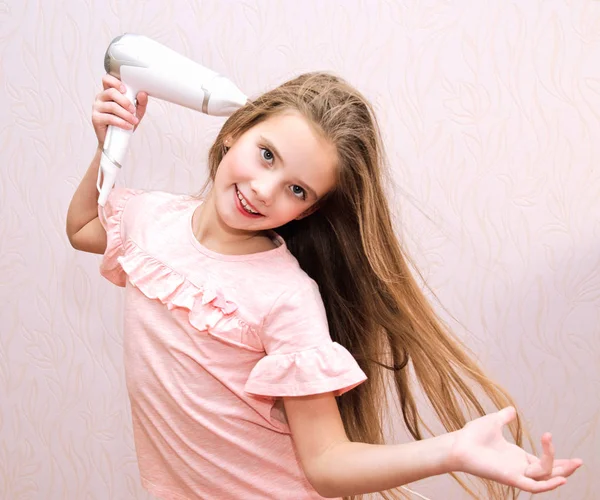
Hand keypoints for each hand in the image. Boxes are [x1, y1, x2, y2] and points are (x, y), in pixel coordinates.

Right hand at [92, 73, 148, 145]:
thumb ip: (140, 102)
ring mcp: (96, 107)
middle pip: (111, 92)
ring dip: (126, 114)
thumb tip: (143, 93)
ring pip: (112, 106)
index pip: (107, 79)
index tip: (125, 90)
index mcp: (109, 92)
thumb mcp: (136, 112)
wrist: (117, 141)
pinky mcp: (95, 118)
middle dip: (125, 101)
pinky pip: (109, 118)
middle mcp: (101, 97)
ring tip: (134, 121)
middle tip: (133, 110)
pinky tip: (128, 126)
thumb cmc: (124, 123)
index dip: (115, 82)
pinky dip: (121, 122)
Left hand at [450, 407, 582, 492]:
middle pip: (548, 472)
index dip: (557, 459)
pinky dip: (548, 485)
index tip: (573, 457)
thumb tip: (512, 410)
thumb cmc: (472, 435)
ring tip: (572, 462)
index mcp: (517, 456)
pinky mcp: (510, 478)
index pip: (544, 462)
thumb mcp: (493, 422)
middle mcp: (519, 467)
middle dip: (565, 468)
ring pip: (544, 477)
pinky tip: (561, 478)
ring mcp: (516, 473)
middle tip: (580, 462)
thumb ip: (505, 417)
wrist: (458, 443)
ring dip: (559, 470)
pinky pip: (533, 486)